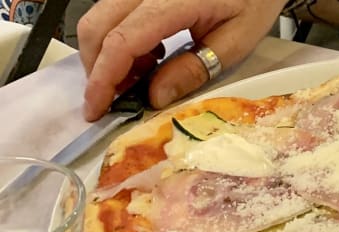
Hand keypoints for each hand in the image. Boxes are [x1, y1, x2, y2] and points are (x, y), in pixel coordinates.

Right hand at [78, 0, 283, 120]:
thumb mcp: (237, 40)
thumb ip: (195, 69)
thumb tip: (155, 97)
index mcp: (174, 0)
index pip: (121, 41)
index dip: (103, 79)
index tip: (96, 108)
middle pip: (97, 27)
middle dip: (97, 70)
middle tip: (112, 102)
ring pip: (101, 18)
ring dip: (109, 56)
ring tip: (140, 81)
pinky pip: (116, 11)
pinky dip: (121, 40)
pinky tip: (150, 58)